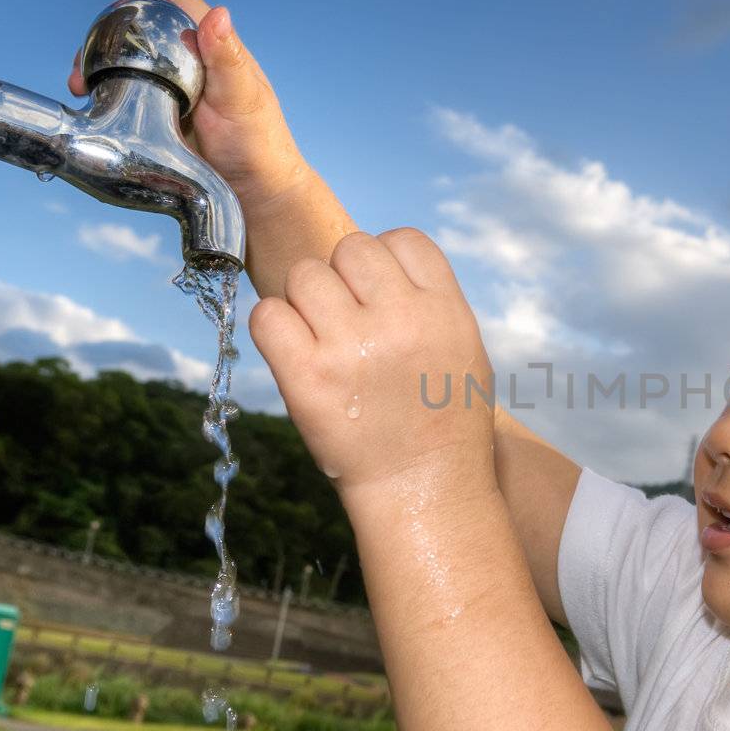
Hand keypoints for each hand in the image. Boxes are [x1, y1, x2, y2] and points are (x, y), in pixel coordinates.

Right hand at [69, 0, 310, 213]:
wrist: (254, 193)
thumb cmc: (259, 144)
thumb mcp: (243, 100)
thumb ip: (228, 60)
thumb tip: (217, 13)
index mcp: (212, 48)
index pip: (172, 1)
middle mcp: (189, 61)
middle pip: (139, 28)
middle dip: (103, 33)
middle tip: (80, 58)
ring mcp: (172, 87)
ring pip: (126, 60)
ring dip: (96, 65)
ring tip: (78, 84)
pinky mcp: (159, 114)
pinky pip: (124, 92)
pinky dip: (102, 92)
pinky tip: (89, 103)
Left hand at [250, 228, 498, 503]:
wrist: (424, 490)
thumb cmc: (444, 422)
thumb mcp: (462, 350)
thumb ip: (428, 301)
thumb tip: (377, 265)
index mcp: (445, 310)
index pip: (403, 239)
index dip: (385, 260)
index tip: (379, 294)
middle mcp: (401, 320)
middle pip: (350, 249)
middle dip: (343, 278)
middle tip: (347, 320)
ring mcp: (352, 347)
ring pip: (304, 274)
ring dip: (306, 301)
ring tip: (322, 340)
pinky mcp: (307, 378)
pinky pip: (267, 315)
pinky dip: (274, 328)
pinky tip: (294, 351)